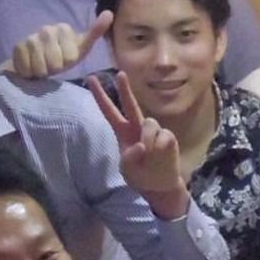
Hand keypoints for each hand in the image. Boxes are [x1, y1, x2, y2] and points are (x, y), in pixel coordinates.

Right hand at [9, 11, 112, 77]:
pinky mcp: (17, 47)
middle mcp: (46, 29)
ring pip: (40, 67)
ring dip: (41, 72)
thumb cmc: (62, 56)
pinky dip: (29, 73)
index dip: (67, 63)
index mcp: (64, 29)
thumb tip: (109, 13)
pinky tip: (30, 67)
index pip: (70, 58)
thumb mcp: (81, 48)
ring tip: (41, 66)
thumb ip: (95, 32)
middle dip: (54, 69)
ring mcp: (30, 37)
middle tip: (52, 65)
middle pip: (55, 63)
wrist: (35, 62)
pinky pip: (27, 68)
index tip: (64, 59)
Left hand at [89, 71, 186, 214]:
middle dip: (125, 89)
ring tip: (150, 157)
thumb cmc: (140, 175)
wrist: (160, 185)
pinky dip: (159, 149)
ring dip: (148, 141)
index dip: (100, 96)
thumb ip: (130, 158)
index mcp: (123, 132)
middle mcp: (137, 127)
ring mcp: (154, 130)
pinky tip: (161, 158)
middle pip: (131, 104)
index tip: (91, 79)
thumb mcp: (127, 170)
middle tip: (120, 74)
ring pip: (148, 125)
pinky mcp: (168, 136)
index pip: (109, 111)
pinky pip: (162, 137)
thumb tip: (141, 145)